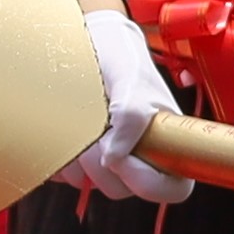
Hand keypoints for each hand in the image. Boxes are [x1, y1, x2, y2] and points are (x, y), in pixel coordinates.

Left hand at [70, 4, 189, 202]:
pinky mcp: (80, 158)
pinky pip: (64, 175)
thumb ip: (131, 115)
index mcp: (168, 143)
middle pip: (122, 190)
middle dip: (102, 164)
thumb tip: (114, 159)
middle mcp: (139, 157)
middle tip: (94, 129)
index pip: (174, 190)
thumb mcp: (130, 78)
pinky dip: (59, 154)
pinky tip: (65, 125)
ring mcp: (108, 160)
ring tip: (80, 119)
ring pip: (89, 184)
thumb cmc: (121, 56)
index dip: (148, 182)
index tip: (123, 155)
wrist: (92, 43)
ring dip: (77, 156)